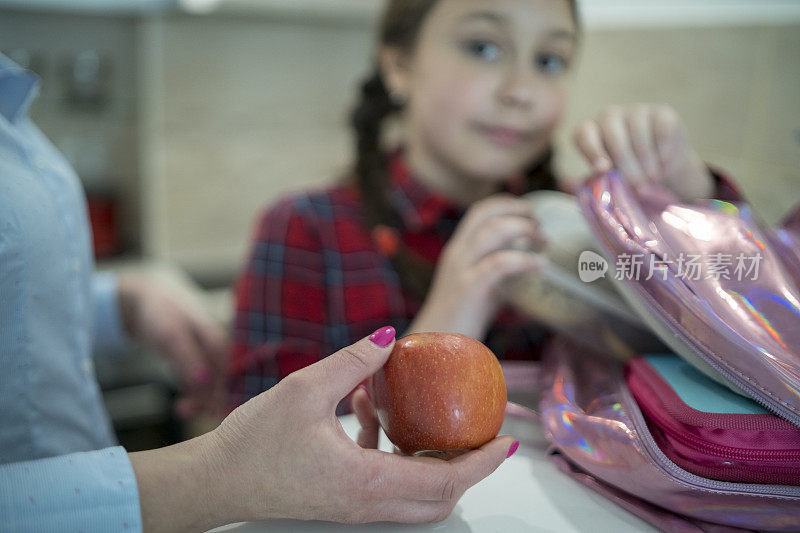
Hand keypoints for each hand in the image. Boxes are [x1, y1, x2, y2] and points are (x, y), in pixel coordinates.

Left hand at [117, 272, 227, 417]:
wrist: (146, 302)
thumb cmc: (161, 314)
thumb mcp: (171, 335)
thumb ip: (188, 358)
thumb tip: (204, 382)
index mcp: (218, 341)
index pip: (228, 373)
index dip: (224, 394)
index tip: (213, 412)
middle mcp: (217, 350)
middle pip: (223, 382)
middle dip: (210, 401)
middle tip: (188, 413)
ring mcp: (207, 358)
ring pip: (211, 387)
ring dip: (200, 402)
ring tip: (180, 411)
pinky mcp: (196, 364)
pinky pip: (200, 385)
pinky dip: (193, 397)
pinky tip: (181, 408)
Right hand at [170, 327, 513, 528]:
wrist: (213, 480)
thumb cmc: (252, 442)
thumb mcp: (305, 388)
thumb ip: (353, 361)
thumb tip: (390, 336)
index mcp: (365, 482)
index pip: (444, 481)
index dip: (481, 463)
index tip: (505, 441)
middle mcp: (366, 503)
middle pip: (438, 498)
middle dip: (467, 467)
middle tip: (479, 430)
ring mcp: (353, 505)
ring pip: (414, 494)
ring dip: (427, 457)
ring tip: (419, 412)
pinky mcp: (340, 497)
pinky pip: (384, 482)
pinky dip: (392, 451)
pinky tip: (366, 409)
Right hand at [407, 195, 545, 339]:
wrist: (434, 349)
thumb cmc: (461, 320)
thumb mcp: (481, 287)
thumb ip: (498, 271)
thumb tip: (528, 263)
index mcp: (458, 250)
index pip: (479, 211)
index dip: (507, 204)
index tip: (530, 212)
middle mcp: (457, 254)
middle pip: (485, 213)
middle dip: (517, 210)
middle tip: (541, 223)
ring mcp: (461, 270)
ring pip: (493, 231)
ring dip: (524, 229)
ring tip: (544, 242)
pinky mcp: (469, 289)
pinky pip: (499, 264)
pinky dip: (523, 259)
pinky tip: (540, 265)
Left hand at [573, 104, 713, 199]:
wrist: (660, 167)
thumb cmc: (625, 174)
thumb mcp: (607, 178)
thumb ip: (594, 178)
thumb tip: (582, 178)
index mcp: (590, 131)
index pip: (584, 134)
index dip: (592, 150)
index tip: (603, 169)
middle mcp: (609, 116)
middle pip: (614, 137)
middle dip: (626, 165)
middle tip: (637, 188)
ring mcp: (636, 111)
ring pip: (639, 134)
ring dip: (646, 162)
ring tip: (651, 180)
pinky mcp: (662, 112)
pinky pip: (661, 130)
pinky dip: (663, 151)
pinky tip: (663, 164)